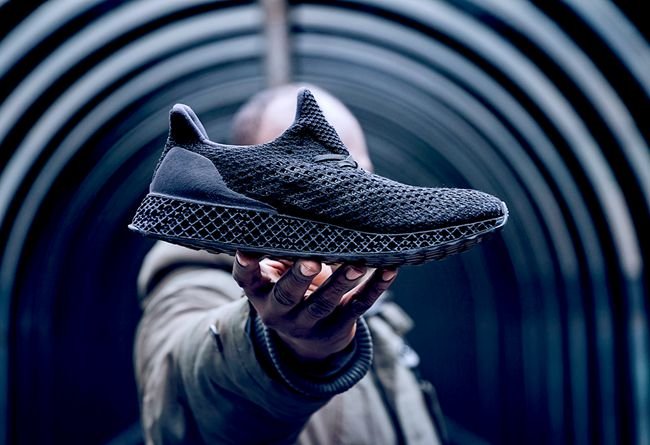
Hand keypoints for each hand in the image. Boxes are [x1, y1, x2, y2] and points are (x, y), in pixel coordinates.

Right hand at [233, 252, 397, 360]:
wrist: (309, 341)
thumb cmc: (292, 289)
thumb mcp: (278, 273)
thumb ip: (282, 248)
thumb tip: (299, 199)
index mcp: (261, 292)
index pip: (246, 279)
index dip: (245, 265)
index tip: (245, 250)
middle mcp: (280, 311)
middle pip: (287, 296)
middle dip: (299, 278)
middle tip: (310, 261)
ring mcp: (309, 322)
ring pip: (324, 304)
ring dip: (341, 282)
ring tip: (356, 265)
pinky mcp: (339, 325)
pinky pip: (358, 306)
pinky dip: (375, 288)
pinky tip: (389, 271)